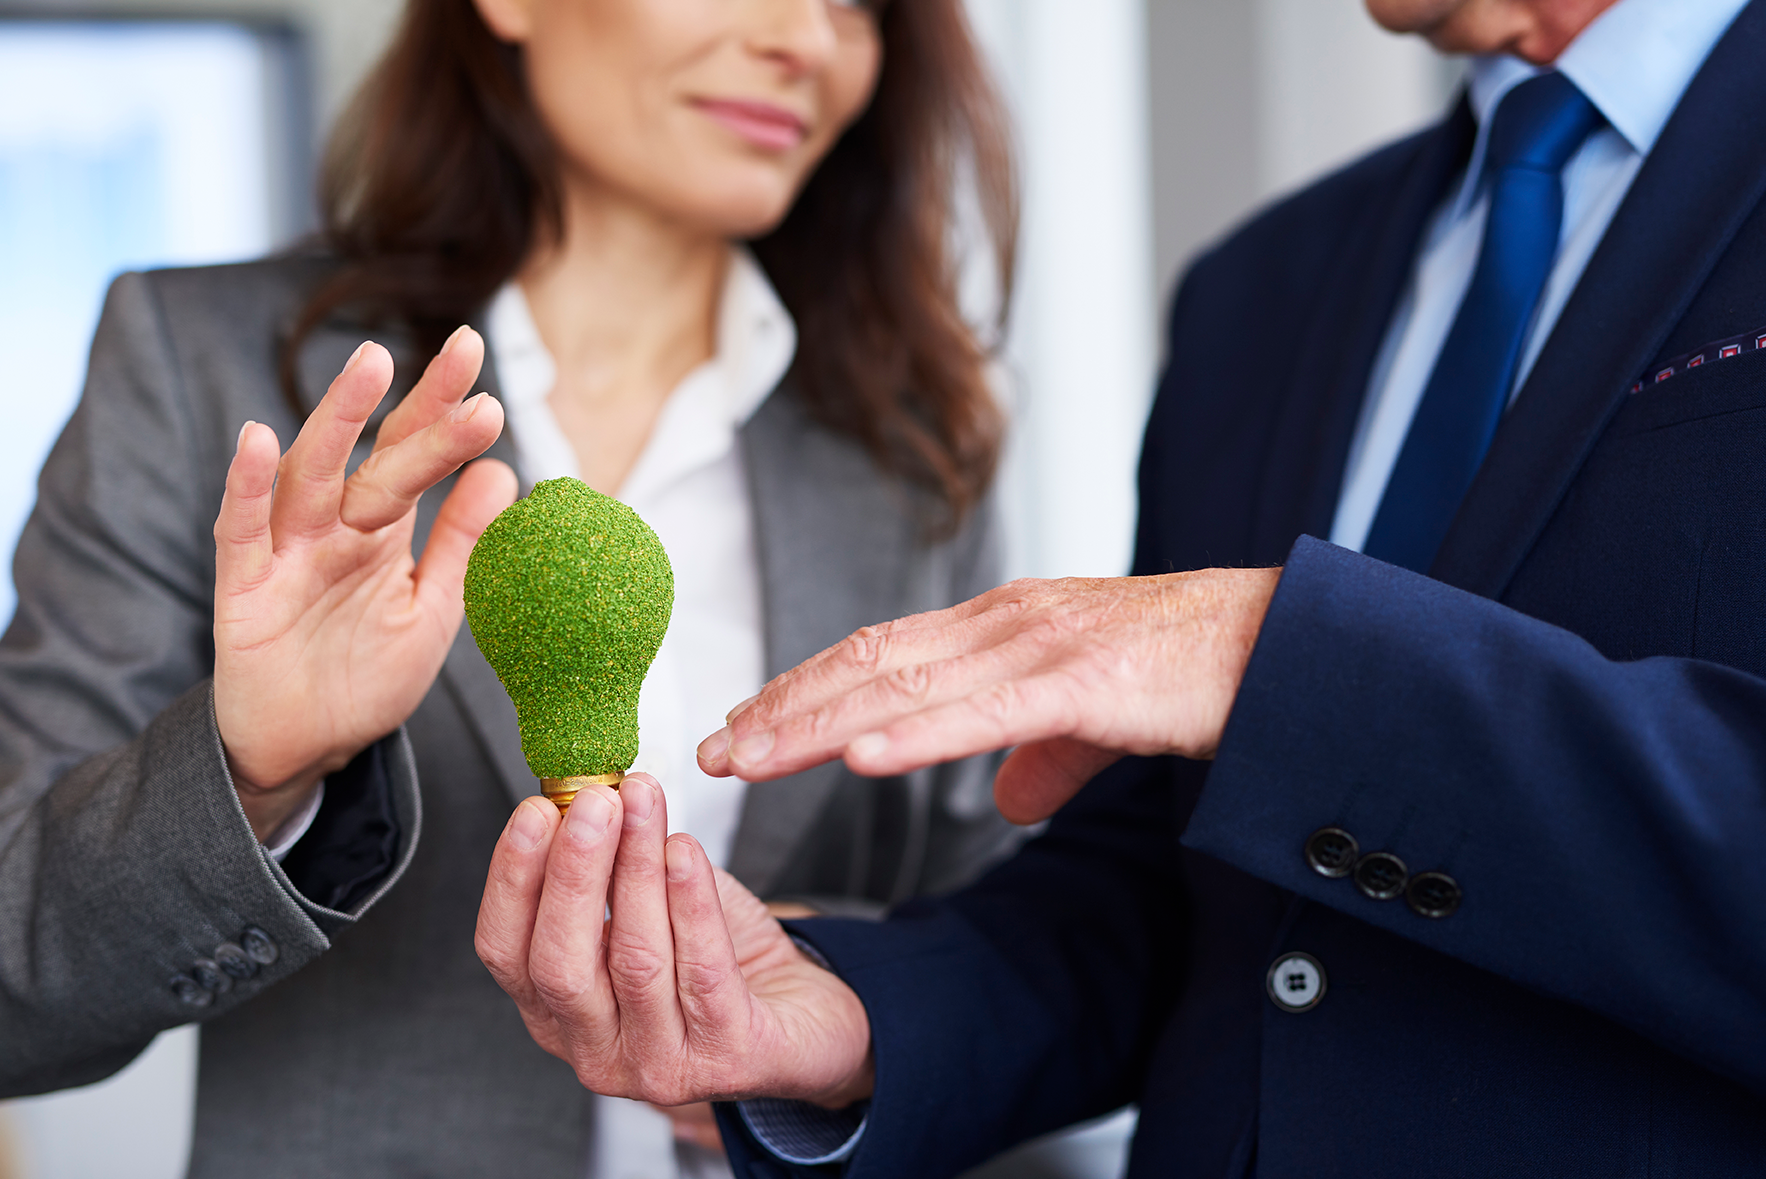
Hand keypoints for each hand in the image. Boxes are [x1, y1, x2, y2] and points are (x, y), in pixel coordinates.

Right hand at [213, 328, 516, 837]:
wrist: (307, 750)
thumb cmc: (366, 674)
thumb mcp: (433, 607)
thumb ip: (463, 542)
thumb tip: (505, 471)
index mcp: (380, 528)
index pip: (413, 453)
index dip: (444, 408)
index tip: (481, 360)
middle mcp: (334, 528)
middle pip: (376, 454)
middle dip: (418, 404)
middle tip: (462, 352)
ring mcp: (286, 553)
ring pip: (311, 476)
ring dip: (339, 420)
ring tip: (372, 365)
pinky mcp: (243, 590)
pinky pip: (241, 532)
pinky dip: (248, 488)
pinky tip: (258, 440)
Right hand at [475, 775, 873, 1109]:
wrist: (802, 1018)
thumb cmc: (715, 960)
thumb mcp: (648, 909)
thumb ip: (611, 868)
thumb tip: (594, 794)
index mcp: (557, 1013)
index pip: (506, 951)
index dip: (512, 879)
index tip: (534, 809)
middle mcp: (596, 1051)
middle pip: (560, 964)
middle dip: (573, 872)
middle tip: (594, 801)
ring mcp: (659, 1066)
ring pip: (635, 960)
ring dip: (636, 869)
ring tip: (645, 803)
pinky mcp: (725, 1057)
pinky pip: (703, 970)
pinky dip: (692, 903)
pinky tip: (686, 851)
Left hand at [697, 569, 1280, 823]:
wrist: (1282, 646)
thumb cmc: (1190, 672)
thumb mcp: (1094, 717)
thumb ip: (1042, 753)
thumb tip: (1006, 800)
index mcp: (1000, 629)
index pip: (877, 655)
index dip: (803, 690)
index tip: (744, 727)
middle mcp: (1003, 626)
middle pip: (866, 665)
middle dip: (782, 709)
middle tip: (711, 750)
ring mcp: (1039, 647)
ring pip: (904, 686)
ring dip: (816, 724)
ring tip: (749, 759)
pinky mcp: (1084, 682)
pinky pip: (983, 713)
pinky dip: (913, 734)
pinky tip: (857, 757)